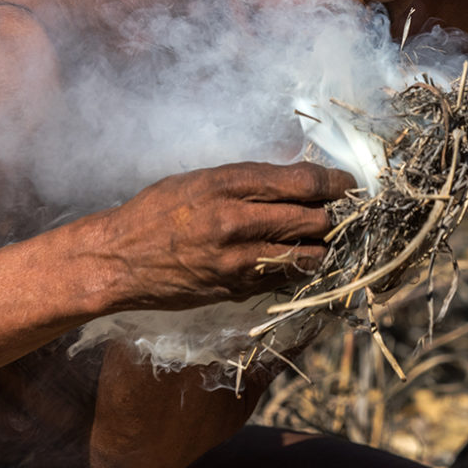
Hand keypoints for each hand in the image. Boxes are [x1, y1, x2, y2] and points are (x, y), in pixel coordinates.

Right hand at [97, 162, 351, 311]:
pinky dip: (301, 268)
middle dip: (337, 214)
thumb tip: (297, 179)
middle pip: (312, 218)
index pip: (301, 181)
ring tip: (329, 237)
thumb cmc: (158, 211)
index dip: (334, 181)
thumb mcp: (202, 179)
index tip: (347, 182)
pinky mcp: (235, 288)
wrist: (119, 259)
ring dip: (324, 245)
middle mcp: (236, 220)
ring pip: (307, 254)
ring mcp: (237, 259)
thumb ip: (249, 180)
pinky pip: (285, 279)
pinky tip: (303, 259)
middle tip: (347, 211)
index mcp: (228, 184)